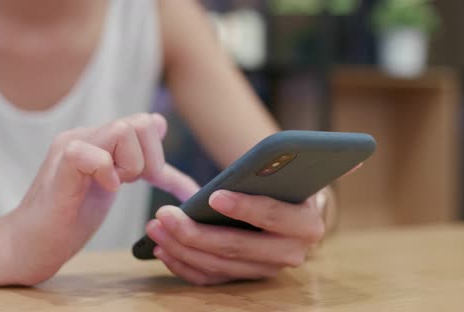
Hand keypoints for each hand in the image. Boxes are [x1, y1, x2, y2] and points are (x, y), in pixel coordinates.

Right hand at [5, 113, 198, 284]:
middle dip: (150, 158)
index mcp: (99, 138)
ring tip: (113, 186)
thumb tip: (161, 124)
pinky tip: (104, 189)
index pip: (146, 122)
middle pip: (141, 122)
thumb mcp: (113, 182)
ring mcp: (71, 147)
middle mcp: (85, 135)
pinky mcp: (62, 166)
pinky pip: (94, 154)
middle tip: (132, 184)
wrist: (31, 244)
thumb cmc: (71, 217)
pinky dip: (107, 173)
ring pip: (123, 130)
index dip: (158, 152)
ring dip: (131, 165)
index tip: (156, 180)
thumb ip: (134, 156)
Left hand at [146, 190, 325, 285]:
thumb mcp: (285, 176)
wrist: (293, 212)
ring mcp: (266, 270)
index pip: (273, 216)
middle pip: (237, 247)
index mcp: (306, 225)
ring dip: (181, 248)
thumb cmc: (284, 187)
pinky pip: (211, 279)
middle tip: (164, 214)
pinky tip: (163, 248)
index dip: (243, 207)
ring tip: (156, 227)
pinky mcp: (246, 278)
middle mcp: (290, 254)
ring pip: (219, 265)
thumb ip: (271, 172)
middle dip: (195, 232)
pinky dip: (183, 265)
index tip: (213, 196)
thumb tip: (244, 172)